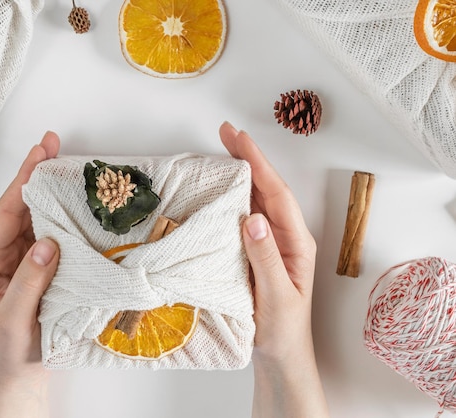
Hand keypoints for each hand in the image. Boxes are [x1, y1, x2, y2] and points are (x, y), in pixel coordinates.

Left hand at [0, 131, 60, 417]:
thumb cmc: (10, 351)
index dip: (22, 180)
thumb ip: (29, 280)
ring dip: (52, 192)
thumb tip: (47, 242)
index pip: (5, 212)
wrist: (21, 378)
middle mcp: (5, 255)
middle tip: (53, 144)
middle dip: (36, 174)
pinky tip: (77, 205)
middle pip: (20, 206)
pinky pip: (53, 235)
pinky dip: (64, 217)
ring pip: (37, 217)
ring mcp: (25, 261)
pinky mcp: (43, 269)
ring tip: (68, 165)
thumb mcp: (14, 317)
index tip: (39, 154)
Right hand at [219, 122, 327, 416]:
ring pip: (255, 200)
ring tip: (221, 150)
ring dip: (239, 173)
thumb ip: (265, 259)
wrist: (280, 358)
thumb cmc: (282, 332)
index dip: (258, 164)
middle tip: (225, 132)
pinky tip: (219, 190)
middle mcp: (285, 237)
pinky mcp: (255, 253)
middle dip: (248, 158)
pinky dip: (232, 197)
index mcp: (296, 243)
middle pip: (267, 189)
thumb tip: (253, 218)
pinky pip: (243, 217)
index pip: (276, 194)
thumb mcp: (275, 297)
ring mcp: (270, 244)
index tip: (238, 139)